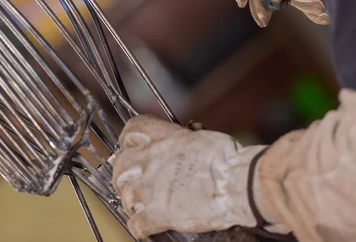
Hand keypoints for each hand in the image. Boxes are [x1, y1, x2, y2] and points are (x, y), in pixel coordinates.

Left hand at [112, 115, 288, 238]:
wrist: (235, 183)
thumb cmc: (226, 158)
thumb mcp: (201, 137)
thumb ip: (183, 139)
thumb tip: (184, 139)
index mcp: (161, 137)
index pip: (131, 130)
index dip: (130, 140)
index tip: (133, 146)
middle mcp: (148, 160)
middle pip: (120, 165)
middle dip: (126, 173)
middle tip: (138, 180)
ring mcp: (148, 189)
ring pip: (124, 194)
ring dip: (133, 199)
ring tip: (145, 203)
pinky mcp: (155, 215)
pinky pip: (135, 224)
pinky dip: (140, 225)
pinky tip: (149, 224)